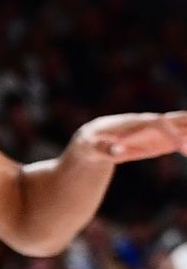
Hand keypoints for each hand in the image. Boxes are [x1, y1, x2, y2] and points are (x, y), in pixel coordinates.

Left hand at [69, 111, 186, 163]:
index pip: (155, 122)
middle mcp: (147, 124)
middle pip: (174, 119)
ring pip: (178, 127)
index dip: (169, 132)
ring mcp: (154, 132)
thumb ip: (103, 148)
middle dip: (186, 123)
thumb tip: (115, 149)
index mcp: (132, 123)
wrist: (93, 141)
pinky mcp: (158, 140)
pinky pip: (178, 139)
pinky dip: (186, 143)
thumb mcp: (92, 147)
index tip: (178, 146)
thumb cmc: (91, 143)